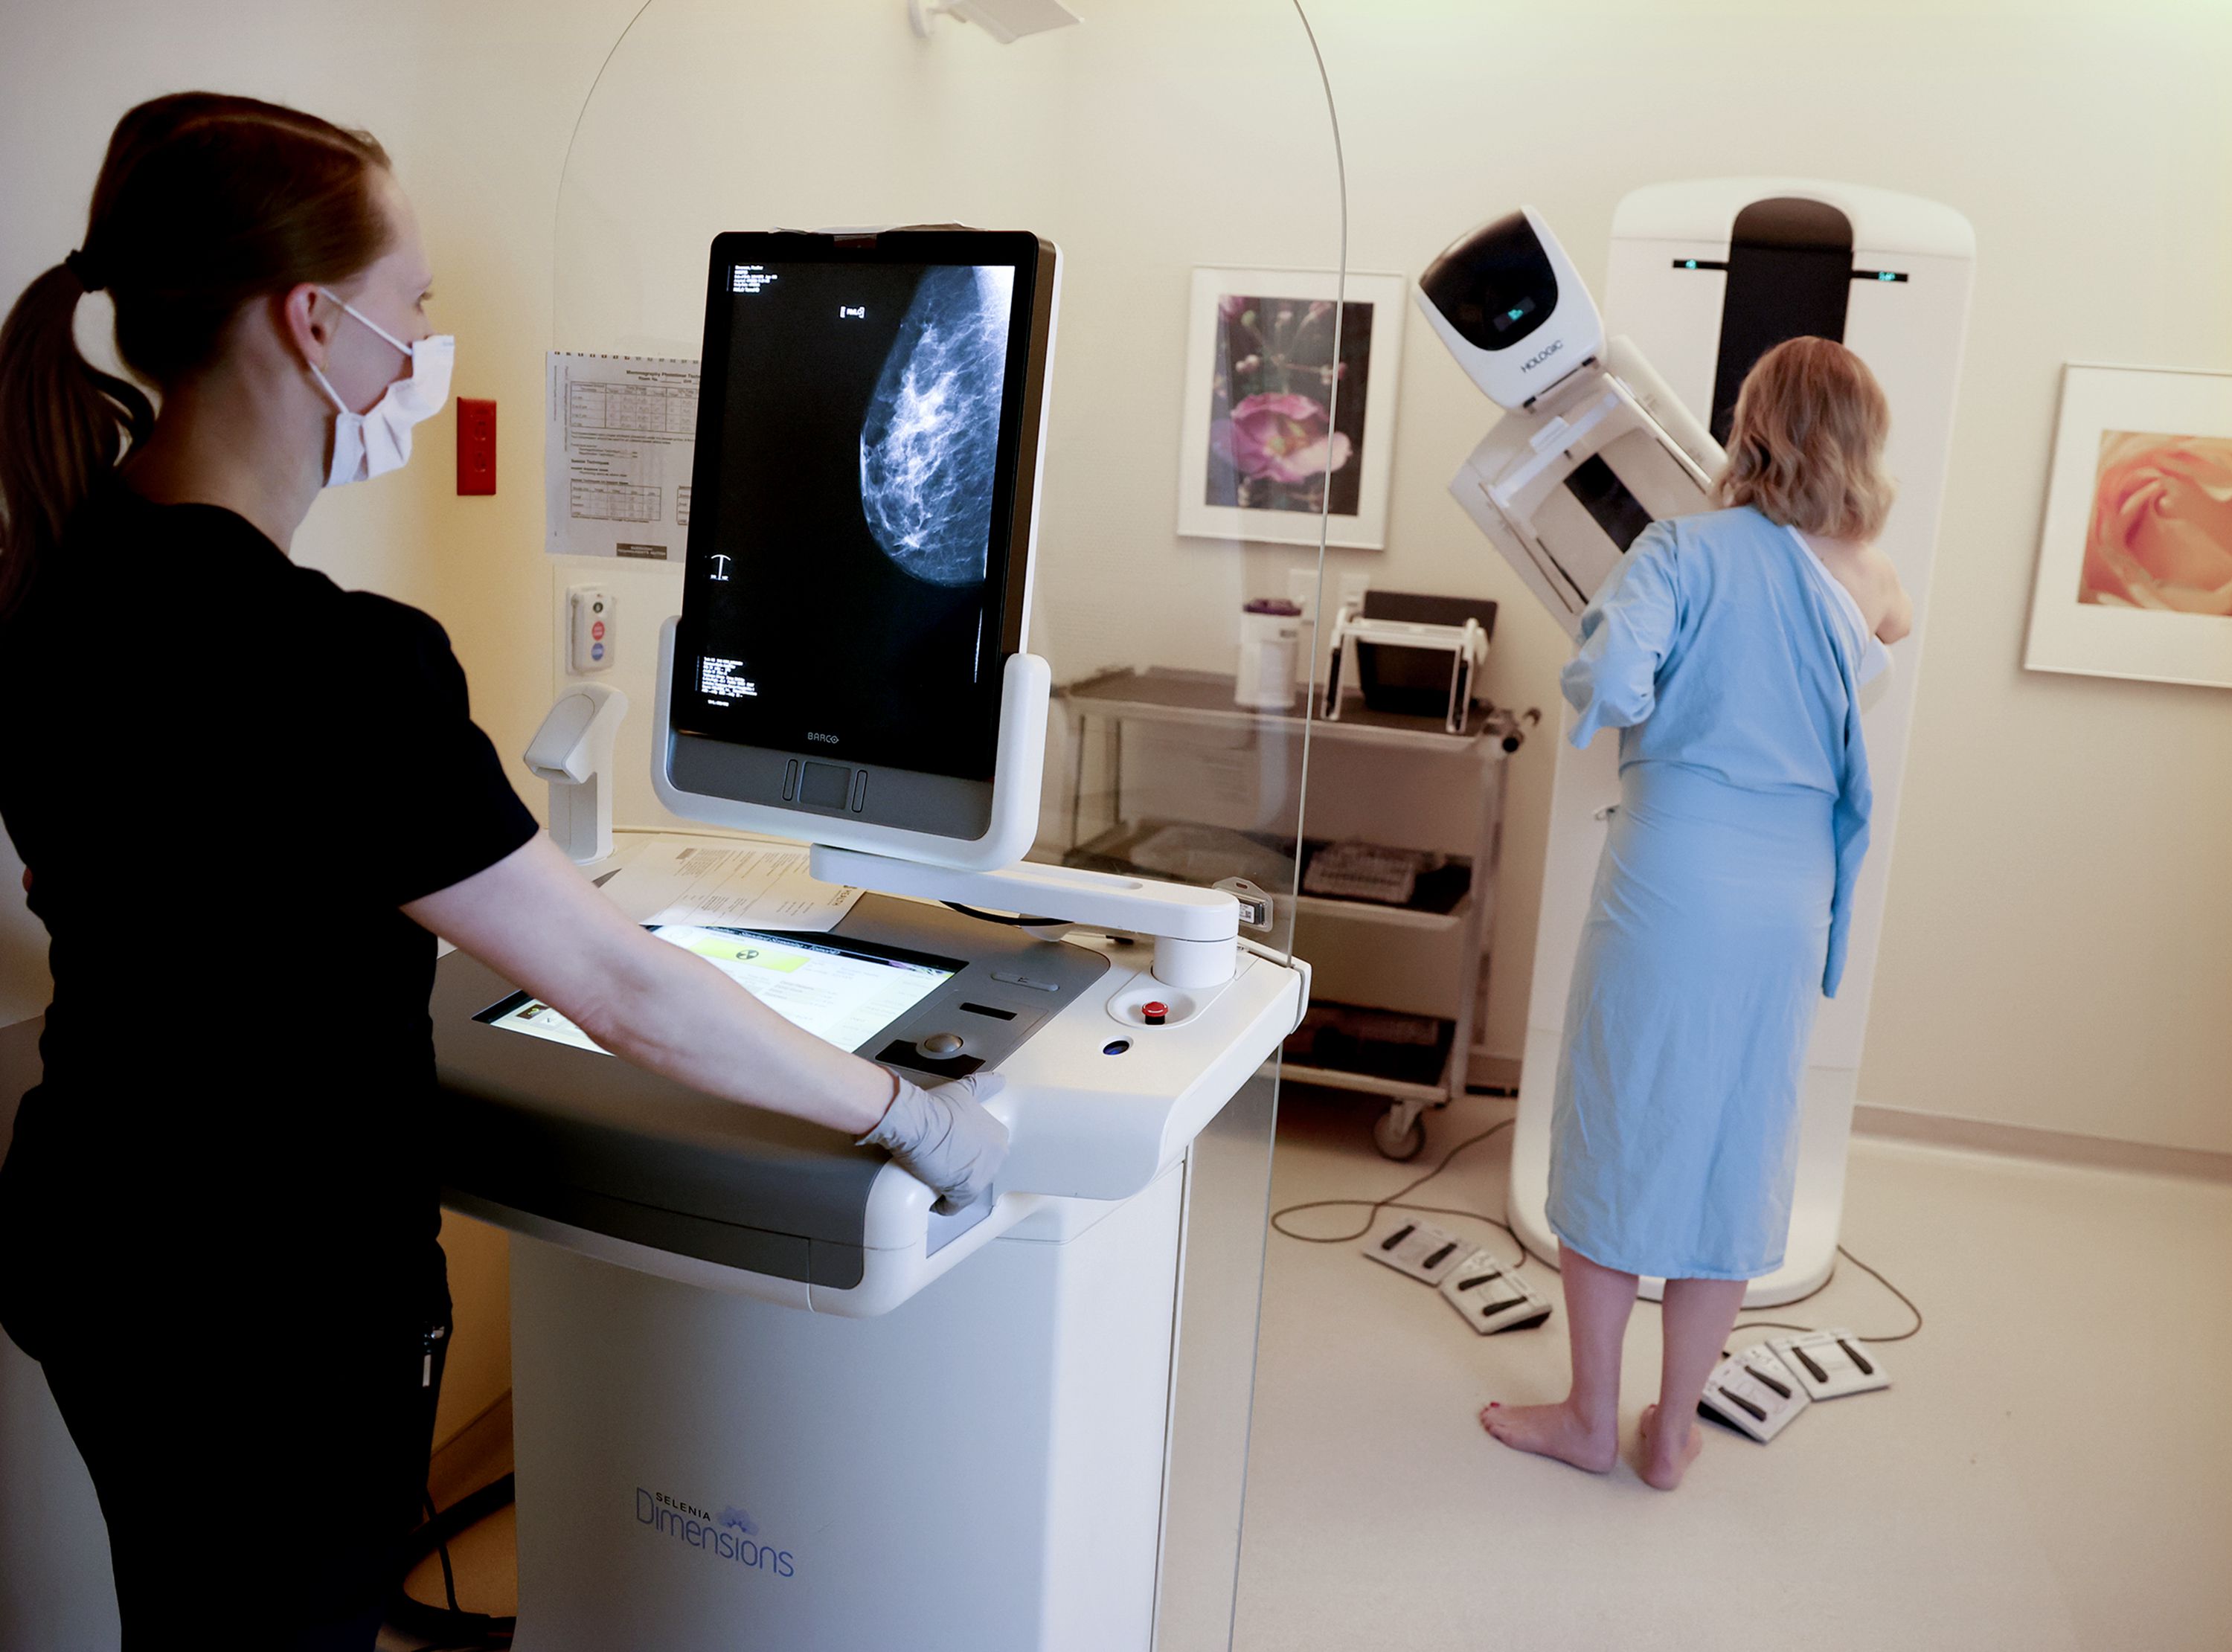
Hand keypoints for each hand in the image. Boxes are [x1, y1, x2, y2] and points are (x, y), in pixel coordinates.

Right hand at [857, 1072, 1008, 1213]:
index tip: (954, 1150)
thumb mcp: (963, 1091)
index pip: (986, 1152)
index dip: (968, 1152)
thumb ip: (984, 1085)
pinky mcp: (964, 1193)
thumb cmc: (934, 1107)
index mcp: (998, 1135)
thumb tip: (1000, 1079)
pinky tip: (934, 1200)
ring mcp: (982, 1176)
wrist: (915, 1123)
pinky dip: (943, 1205)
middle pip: (978, 1170)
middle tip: (942, 1163)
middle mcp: (996, 1157)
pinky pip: (954, 1206)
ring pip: (967, 1189)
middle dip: (962, 1170)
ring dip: (952, 1187)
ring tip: (935, 1178)